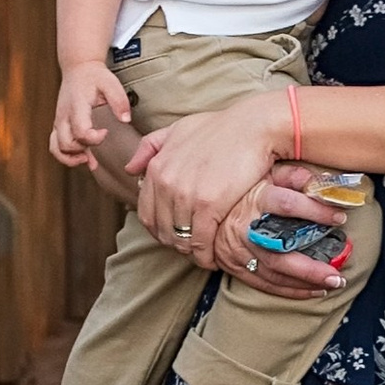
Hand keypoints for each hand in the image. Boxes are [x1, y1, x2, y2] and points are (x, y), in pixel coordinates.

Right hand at [50, 57, 130, 168]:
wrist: (78, 69)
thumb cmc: (95, 77)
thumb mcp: (111, 83)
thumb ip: (119, 101)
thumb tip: (125, 120)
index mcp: (76, 106)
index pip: (80, 131)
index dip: (94, 138)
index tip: (106, 132)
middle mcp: (64, 116)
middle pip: (66, 144)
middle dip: (82, 151)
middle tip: (97, 144)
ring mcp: (59, 122)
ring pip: (56, 148)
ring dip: (71, 158)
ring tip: (88, 159)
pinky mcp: (58, 126)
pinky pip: (55, 146)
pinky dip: (66, 156)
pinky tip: (83, 158)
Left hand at [132, 93, 292, 262]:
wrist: (254, 127)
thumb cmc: (222, 127)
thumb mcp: (178, 129)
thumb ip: (150, 147)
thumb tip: (130, 169)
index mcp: (157, 167)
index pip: (146, 213)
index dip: (159, 230)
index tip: (174, 234)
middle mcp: (167, 182)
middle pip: (162, 230)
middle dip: (175, 243)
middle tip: (190, 248)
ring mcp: (186, 195)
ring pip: (180, 238)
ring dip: (191, 252)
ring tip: (202, 254)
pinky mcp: (209, 205)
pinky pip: (200, 241)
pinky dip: (205, 255)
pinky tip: (212, 258)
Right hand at [209, 166, 350, 294]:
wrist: (204, 204)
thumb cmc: (243, 187)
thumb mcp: (264, 173)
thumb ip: (291, 175)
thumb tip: (318, 180)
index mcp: (255, 199)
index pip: (288, 205)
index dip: (315, 211)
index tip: (339, 219)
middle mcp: (245, 227)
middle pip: (280, 252)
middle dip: (311, 267)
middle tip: (338, 274)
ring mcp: (237, 250)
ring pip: (273, 272)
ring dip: (305, 282)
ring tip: (333, 283)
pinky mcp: (233, 265)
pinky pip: (263, 283)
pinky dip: (289, 290)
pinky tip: (312, 291)